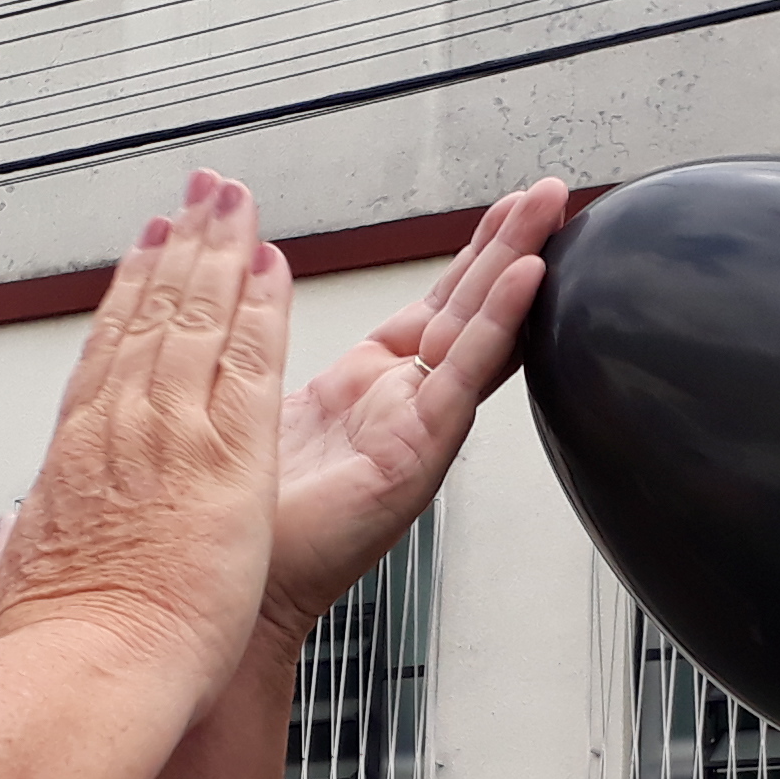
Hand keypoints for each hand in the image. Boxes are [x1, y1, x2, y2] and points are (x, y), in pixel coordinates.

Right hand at [0, 173, 289, 708]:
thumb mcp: (16, 580)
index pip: (105, 354)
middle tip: (199, 199)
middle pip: (152, 314)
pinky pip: (252, 358)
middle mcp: (120, 427)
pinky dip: (263, 305)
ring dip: (220, 252)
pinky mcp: (230, 454)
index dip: (128, 295)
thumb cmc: (55, 647)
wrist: (88, 672)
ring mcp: (173, 431)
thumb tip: (7, 528)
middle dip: (179, 248)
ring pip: (199, 316)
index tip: (144, 257)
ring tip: (235, 203)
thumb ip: (16, 543)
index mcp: (74, 457)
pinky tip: (275, 266)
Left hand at [259, 178, 570, 634]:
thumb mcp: (255, 398)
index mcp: (369, 387)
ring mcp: (416, 429)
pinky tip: (525, 278)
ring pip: (475, 330)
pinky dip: (499, 323)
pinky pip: (463, 375)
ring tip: (550, 211)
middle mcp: (401, 404)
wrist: (229, 588)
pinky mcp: (417, 455)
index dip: (469, 254)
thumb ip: (264, 338)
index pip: (434, 304)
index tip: (502, 206)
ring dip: (516, 264)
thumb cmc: (245, 515)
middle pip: (466, 306)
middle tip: (548, 190)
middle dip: (507, 242)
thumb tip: (250, 278)